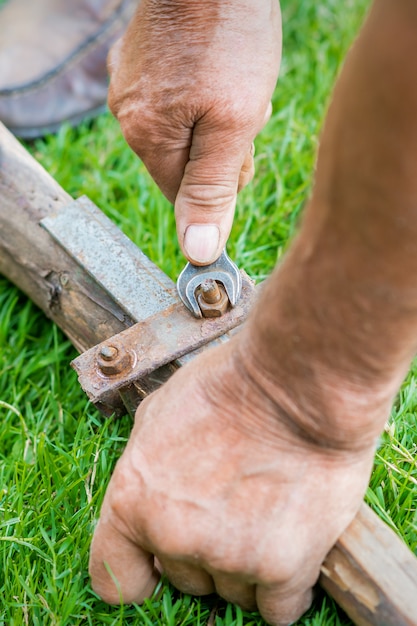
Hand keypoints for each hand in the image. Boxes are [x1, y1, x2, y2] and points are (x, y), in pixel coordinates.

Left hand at [89, 334, 374, 624]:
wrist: (297, 383)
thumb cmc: (231, 384)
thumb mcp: (160, 410)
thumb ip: (145, 463)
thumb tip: (149, 491)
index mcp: (133, 500)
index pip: (116, 578)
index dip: (141, 571)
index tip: (161, 562)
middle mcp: (173, 536)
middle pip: (185, 580)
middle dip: (205, 552)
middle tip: (234, 506)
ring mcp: (227, 556)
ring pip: (233, 595)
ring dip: (248, 566)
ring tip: (269, 511)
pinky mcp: (283, 567)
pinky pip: (278, 610)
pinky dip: (286, 587)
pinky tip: (293, 548)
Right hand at [107, 0, 281, 263]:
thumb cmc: (230, 39)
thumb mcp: (232, 126)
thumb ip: (212, 191)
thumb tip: (197, 253)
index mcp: (146, 137)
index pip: (183, 195)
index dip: (220, 182)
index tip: (242, 151)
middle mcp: (127, 114)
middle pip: (183, 163)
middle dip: (219, 149)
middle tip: (241, 108)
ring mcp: (130, 83)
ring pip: (183, 131)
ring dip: (214, 120)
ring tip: (231, 79)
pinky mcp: (141, 61)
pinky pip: (176, 100)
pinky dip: (202, 94)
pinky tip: (218, 65)